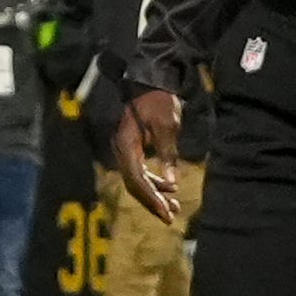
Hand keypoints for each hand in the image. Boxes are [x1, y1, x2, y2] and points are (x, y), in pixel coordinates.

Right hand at [104, 84, 187, 225]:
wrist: (147, 78)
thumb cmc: (157, 99)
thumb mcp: (167, 125)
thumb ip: (168, 154)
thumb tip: (172, 181)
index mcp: (126, 145)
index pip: (136, 179)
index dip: (151, 198)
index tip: (166, 212)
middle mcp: (121, 150)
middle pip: (133, 184)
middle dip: (152, 201)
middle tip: (170, 217)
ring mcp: (124, 148)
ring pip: (136, 179)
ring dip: (153, 193)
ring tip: (174, 206)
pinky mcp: (131, 146)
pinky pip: (138, 169)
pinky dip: (153, 180)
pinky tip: (168, 186)